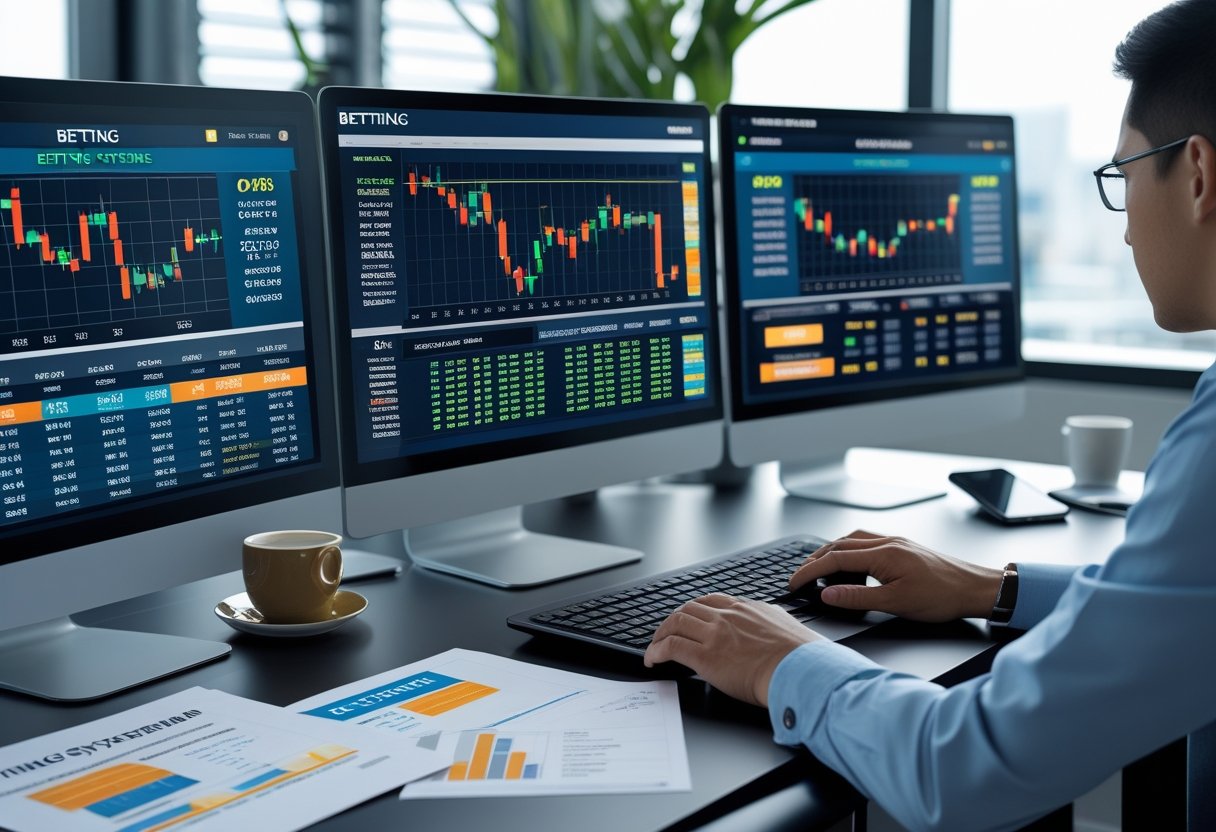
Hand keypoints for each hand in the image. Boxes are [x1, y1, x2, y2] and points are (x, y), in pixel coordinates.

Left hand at [643, 593, 820, 706]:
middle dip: (672, 621)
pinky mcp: (705, 656)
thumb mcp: (784, 624)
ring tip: (655, 647)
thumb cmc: (799, 656)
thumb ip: (769, 620)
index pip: (710, 601)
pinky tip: (653, 660)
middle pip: (688, 609)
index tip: (688, 618)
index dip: (694, 610)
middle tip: (665, 633)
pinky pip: (670, 647)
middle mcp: (727, 617)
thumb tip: (769, 623)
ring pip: (675, 624)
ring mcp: (714, 635)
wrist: (799, 669)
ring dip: (660, 635)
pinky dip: (656, 652)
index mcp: (745, 609)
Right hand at [791, 530, 1002, 622]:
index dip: (810, 571)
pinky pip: (867, 543)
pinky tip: (852, 564)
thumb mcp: (896, 603)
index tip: (795, 582)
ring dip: (832, 552)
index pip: (835, 558)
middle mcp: (888, 543)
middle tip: (800, 576)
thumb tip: (828, 594)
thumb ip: (857, 598)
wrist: (976, 589)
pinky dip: (850, 551)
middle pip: (839, 544)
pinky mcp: (903, 548)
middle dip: (815, 559)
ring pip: (853, 540)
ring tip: (820, 569)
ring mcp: (896, 543)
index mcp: (883, 554)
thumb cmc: (943, 596)